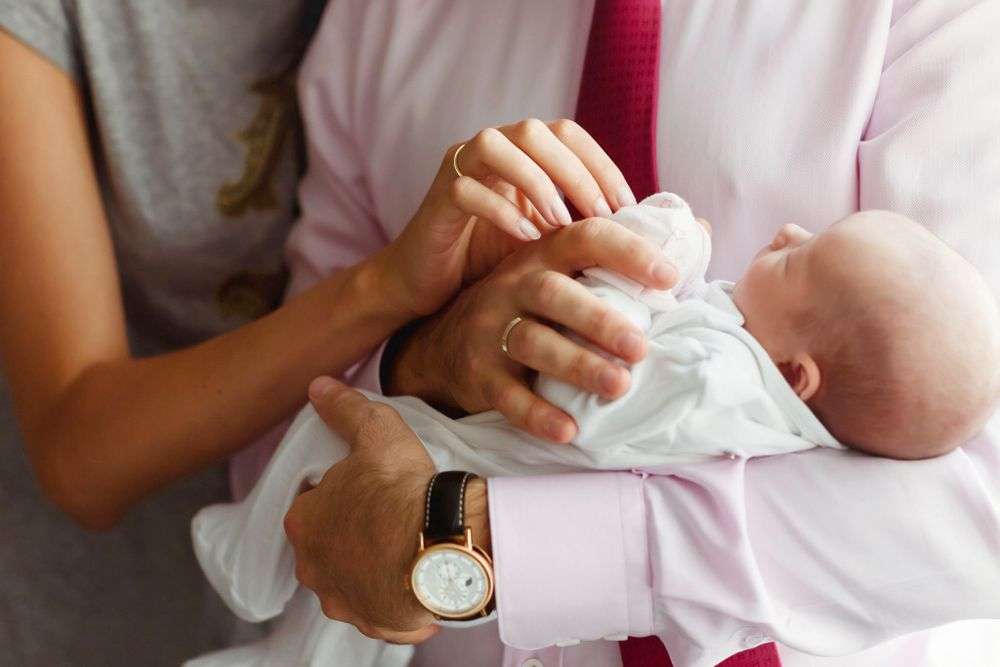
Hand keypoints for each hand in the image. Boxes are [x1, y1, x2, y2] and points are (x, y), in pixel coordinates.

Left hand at [284, 378, 439, 642]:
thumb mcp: (375, 433)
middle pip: (327, 546)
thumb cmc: (400, 491)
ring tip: (405, 546)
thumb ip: (345, 409)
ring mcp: (343, 600)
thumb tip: (319, 387)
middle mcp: (314, 568)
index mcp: (304, 522)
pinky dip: (396, 596)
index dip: (337, 492)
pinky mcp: (376, 623)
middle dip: (350, 534)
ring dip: (371, 568)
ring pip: (351, 581)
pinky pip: (382, 609)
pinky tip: (417, 575)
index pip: (311, 504)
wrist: (440, 547)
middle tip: (386, 515)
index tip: (363, 486)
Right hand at [375, 118, 639, 317]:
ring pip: (494, 144)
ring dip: (535, 182)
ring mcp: (458, 169)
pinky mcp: (436, 199)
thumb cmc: (491, 262)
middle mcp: (490, 151)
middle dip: (574, 172)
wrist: (429, 288)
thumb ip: (579, 226)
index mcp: (520, 154)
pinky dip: (500, 210)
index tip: (628, 206)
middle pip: (535, 131)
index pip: (568, 134)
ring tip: (561, 226)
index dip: (600, 163)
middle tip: (601, 216)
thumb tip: (640, 233)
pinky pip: (465, 188)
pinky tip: (525, 239)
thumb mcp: (545, 241)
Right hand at [389, 217, 676, 441]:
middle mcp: (514, 286)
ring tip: (618, 386)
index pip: (586, 238)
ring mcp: (491, 330)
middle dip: (599, 320)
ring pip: (531, 342)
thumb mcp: (562, 273)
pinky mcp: (478, 373)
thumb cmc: (529, 308)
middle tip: (641, 347)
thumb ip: (623, 256)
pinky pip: (506, 395)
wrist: (444, 344)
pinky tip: (569, 430)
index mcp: (544, 256)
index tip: (670, 277)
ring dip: (577, 366)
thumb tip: (697, 229)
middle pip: (554, 294)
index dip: (628, 253)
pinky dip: (537, 414)